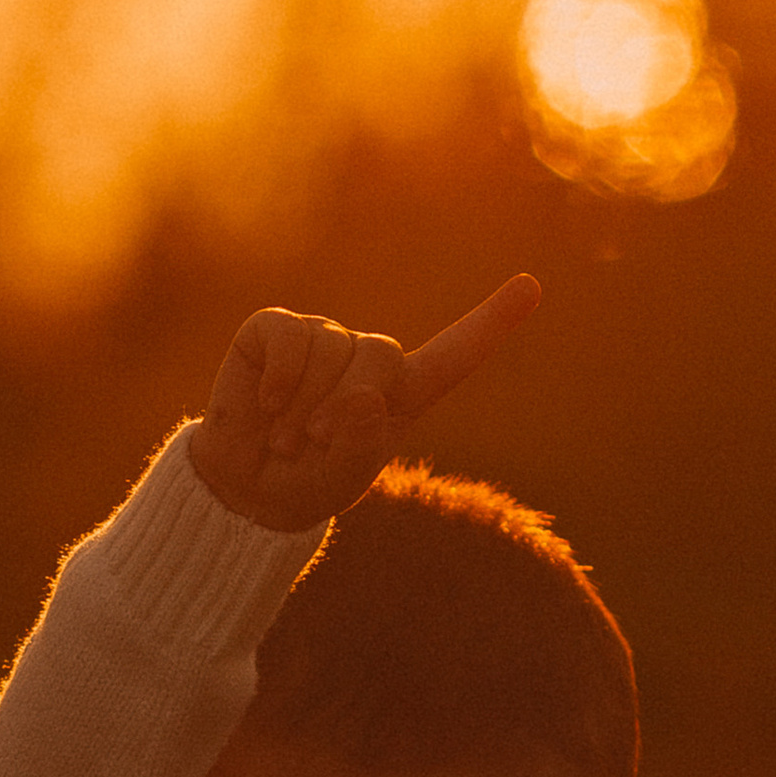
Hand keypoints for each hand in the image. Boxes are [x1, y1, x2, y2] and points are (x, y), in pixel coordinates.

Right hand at [187, 274, 541, 531]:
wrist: (244, 489)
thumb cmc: (307, 482)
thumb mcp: (343, 477)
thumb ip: (359, 445)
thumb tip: (361, 399)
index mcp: (399, 394)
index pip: (452, 356)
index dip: (490, 323)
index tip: (530, 287)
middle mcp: (363, 358)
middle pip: (383, 354)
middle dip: (348, 403)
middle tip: (314, 443)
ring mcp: (320, 337)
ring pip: (331, 349)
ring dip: (303, 407)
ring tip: (286, 438)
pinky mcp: (274, 330)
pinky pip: (288, 337)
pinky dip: (279, 379)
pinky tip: (265, 405)